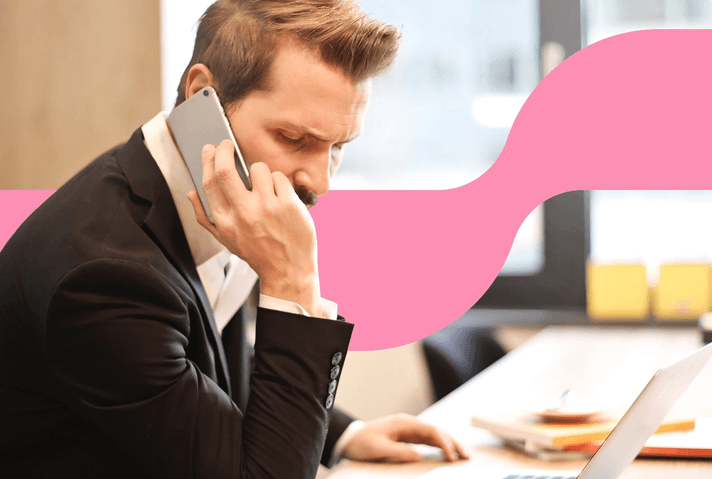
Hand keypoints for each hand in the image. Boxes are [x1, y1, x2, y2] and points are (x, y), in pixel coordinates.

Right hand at [188, 140, 320, 315]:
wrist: (288, 270)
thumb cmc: (257, 253)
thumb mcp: (226, 240)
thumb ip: (205, 217)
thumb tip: (191, 193)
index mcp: (225, 222)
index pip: (209, 183)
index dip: (208, 160)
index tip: (211, 149)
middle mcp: (243, 214)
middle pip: (225, 170)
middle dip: (224, 150)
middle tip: (227, 144)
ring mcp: (267, 208)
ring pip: (258, 169)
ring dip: (259, 171)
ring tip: (263, 185)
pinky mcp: (288, 204)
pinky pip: (279, 177)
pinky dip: (278, 182)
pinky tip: (279, 195)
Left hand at [342, 414, 469, 462]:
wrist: (349, 439)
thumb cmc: (361, 443)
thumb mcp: (378, 449)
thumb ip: (399, 452)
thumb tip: (419, 456)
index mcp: (403, 423)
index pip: (431, 431)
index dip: (444, 443)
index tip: (452, 457)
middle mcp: (408, 424)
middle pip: (436, 431)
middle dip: (453, 442)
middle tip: (467, 456)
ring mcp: (408, 430)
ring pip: (434, 435)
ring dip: (448, 444)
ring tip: (462, 456)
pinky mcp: (406, 437)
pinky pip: (427, 441)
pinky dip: (439, 446)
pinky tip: (447, 454)